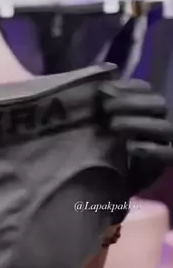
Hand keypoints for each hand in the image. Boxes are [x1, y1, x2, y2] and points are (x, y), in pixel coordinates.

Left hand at [98, 79, 172, 194]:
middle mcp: (159, 121)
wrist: (110, 181)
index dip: (126, 87)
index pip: (145, 89)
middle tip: (105, 108)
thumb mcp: (102, 125)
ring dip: (137, 123)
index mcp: (146, 108)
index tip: (103, 90)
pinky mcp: (164, 162)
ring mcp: (165, 141)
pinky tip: (129, 147)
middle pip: (158, 104)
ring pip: (164, 127)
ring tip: (113, 125)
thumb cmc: (105, 147)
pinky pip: (167, 153)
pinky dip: (149, 149)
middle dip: (131, 103)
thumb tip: (100, 88)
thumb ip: (105, 107)